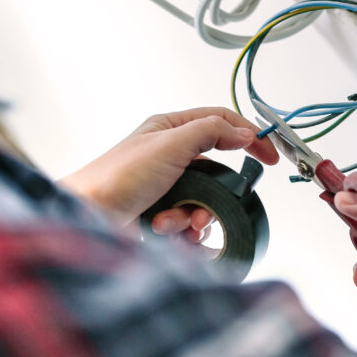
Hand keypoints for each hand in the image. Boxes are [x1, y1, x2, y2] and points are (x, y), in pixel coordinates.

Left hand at [61, 107, 278, 229]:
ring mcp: (165, 187)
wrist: (87, 217)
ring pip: (205, 201)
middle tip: (207, 209)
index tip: (269, 157)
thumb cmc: (116, 177)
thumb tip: (243, 132)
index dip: (249, 137)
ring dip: (193, 217)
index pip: (222, 123)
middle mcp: (169, 155)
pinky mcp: (160, 213)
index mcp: (170, 129)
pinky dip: (182, 233)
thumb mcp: (170, 144)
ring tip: (172, 222)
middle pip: (217, 171)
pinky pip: (189, 224)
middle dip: (216, 195)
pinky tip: (165, 233)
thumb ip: (211, 132)